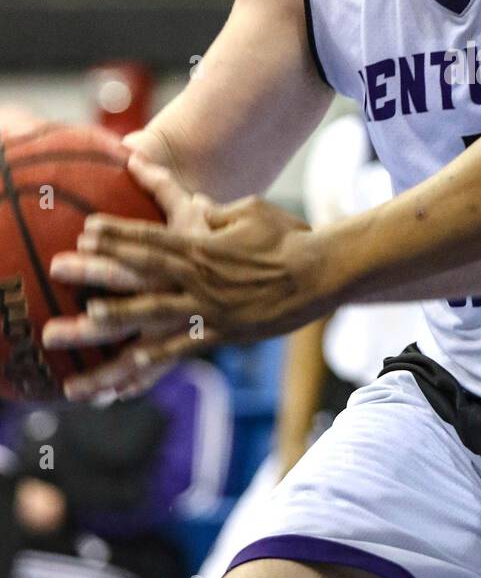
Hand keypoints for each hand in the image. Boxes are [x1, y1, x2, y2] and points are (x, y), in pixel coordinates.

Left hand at [46, 155, 332, 400]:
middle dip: (100, 270)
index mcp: (203, 246)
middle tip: (63, 268)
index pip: (151, 238)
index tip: (86, 231)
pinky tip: (129, 369)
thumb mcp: (251, 212)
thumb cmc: (289, 237)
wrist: (320, 273)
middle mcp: (199, 278)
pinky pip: (182, 348)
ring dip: (117, 316)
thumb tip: (197, 209)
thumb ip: (218, 213)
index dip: (117, 234)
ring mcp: (209, 308)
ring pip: (153, 314)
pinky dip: (154, 359)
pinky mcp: (224, 333)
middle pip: (141, 273)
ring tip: (84, 322)